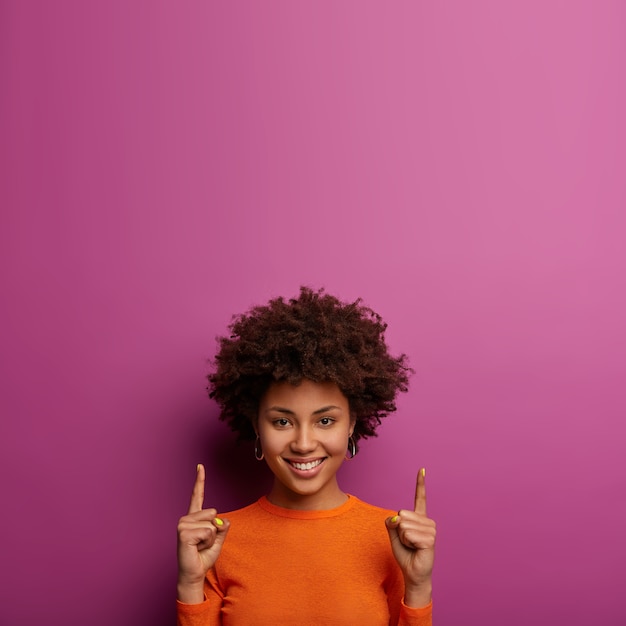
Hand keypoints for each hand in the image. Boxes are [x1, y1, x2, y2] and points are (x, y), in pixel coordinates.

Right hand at [177, 464, 229, 602]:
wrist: (194, 574)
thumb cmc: (204, 557)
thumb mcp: (218, 539)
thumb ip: (222, 527)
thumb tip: (222, 521)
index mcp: (194, 517)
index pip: (197, 495)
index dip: (199, 480)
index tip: (200, 466)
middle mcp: (186, 518)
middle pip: (214, 513)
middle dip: (215, 530)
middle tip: (203, 543)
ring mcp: (183, 524)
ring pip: (212, 523)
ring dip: (211, 538)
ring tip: (199, 546)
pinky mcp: (183, 533)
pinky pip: (208, 532)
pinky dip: (208, 542)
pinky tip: (197, 548)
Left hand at [385, 468, 435, 607]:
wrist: (413, 572)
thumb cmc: (405, 553)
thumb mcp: (393, 534)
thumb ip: (391, 522)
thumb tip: (396, 517)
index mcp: (420, 517)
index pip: (420, 497)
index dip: (420, 483)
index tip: (422, 469)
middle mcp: (427, 521)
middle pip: (402, 514)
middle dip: (399, 529)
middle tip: (408, 541)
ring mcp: (430, 530)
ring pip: (404, 525)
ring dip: (403, 538)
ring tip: (412, 546)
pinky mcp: (430, 539)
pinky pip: (408, 534)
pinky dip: (407, 543)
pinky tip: (415, 549)